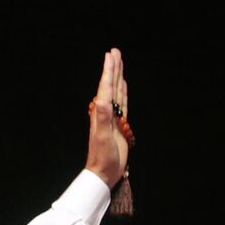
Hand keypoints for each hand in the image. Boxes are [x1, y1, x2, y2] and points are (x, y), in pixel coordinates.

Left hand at [84, 48, 130, 187]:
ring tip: (119, 62)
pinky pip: (122, 103)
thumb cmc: (103, 158)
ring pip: (116, 91)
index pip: (106, 88)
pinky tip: (123, 85)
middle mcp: (105, 112)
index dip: (109, 71)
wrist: (104, 172)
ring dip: (117, 76)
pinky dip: (123, 92)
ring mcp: (112, 117)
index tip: (111, 55)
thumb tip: (101, 100)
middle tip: (115, 51)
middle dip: (113, 68)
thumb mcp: (103, 138)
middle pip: (110, 85)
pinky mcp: (118, 124)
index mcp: (101, 113)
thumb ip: (102, 119)